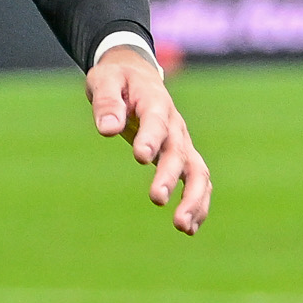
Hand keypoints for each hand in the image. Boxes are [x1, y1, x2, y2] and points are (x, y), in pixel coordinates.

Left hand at [88, 44, 210, 235]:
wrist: (136, 74)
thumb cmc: (117, 78)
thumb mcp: (104, 80)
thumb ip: (105, 101)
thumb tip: (107, 129)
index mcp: (155, 102)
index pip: (156, 122)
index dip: (150, 138)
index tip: (141, 157)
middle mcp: (175, 125)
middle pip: (179, 152)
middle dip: (170, 177)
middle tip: (156, 199)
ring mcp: (182, 142)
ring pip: (198, 172)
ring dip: (194, 199)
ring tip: (182, 226)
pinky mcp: (182, 156)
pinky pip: (197, 181)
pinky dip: (197, 204)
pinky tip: (188, 228)